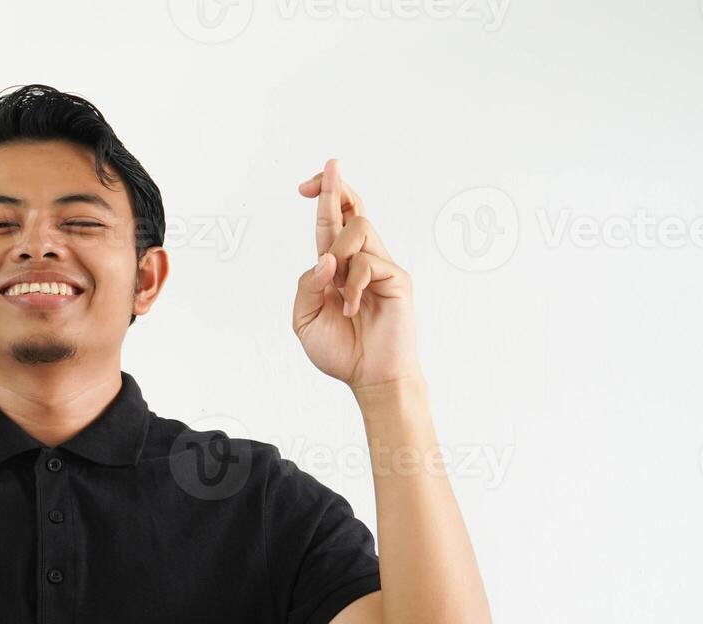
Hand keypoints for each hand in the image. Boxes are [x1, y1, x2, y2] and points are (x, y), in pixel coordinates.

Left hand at [292, 158, 420, 390]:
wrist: (369, 378)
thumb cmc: (341, 351)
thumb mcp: (305, 319)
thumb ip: (307, 286)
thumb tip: (324, 259)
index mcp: (337, 268)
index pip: (332, 223)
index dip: (323, 198)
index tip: (306, 184)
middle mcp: (361, 261)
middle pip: (352, 209)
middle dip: (334, 187)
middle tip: (327, 167)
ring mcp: (381, 267)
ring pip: (359, 227)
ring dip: (338, 251)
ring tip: (336, 290)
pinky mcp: (397, 278)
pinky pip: (368, 262)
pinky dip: (351, 286)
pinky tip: (350, 309)